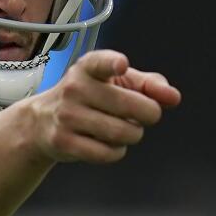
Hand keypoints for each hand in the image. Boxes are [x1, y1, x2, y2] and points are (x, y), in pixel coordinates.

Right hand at [23, 50, 179, 163]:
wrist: (42, 121)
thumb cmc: (90, 98)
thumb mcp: (117, 83)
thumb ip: (149, 85)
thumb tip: (173, 97)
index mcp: (89, 68)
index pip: (101, 62)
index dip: (113, 64)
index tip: (122, 65)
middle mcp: (75, 88)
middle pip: (130, 106)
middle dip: (149, 114)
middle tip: (147, 116)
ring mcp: (67, 116)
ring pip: (121, 133)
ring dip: (134, 135)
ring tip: (126, 130)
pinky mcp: (63, 141)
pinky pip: (107, 153)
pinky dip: (117, 152)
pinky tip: (109, 144)